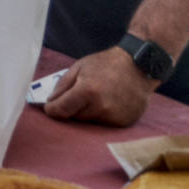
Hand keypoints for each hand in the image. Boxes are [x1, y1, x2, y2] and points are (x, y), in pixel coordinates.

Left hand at [43, 47, 159, 126]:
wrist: (138, 66)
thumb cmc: (106, 64)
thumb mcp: (79, 67)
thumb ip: (62, 86)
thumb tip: (49, 103)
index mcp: (87, 91)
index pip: (61, 110)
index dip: (52, 109)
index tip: (49, 107)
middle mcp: (101, 107)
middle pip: (74, 117)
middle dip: (72, 108)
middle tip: (80, 93)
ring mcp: (114, 117)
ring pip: (88, 121)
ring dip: (87, 112)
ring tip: (97, 95)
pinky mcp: (123, 123)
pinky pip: (103, 124)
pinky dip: (101, 115)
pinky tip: (109, 101)